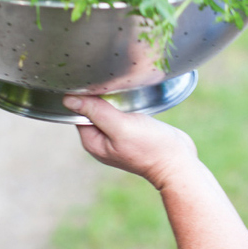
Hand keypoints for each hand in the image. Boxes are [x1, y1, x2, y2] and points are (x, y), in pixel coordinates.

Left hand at [63, 95, 197, 189]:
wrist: (179, 164)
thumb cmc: (151, 147)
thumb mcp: (121, 126)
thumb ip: (96, 112)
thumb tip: (68, 99)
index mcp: (93, 141)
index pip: (79, 111)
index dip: (85, 96)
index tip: (98, 85)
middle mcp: (102, 141)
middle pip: (92, 110)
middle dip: (100, 96)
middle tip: (113, 85)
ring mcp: (117, 138)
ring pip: (107, 110)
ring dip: (113, 99)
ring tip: (123, 90)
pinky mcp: (131, 133)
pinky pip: (121, 113)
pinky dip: (125, 104)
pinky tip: (132, 99)